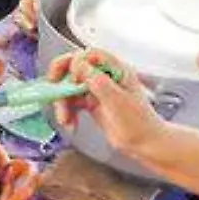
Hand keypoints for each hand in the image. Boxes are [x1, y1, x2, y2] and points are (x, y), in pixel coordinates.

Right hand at [46, 49, 165, 155]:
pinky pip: (73, 102)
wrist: (145, 144)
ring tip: (65, 119)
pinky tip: (71, 123)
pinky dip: (68, 112)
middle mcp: (105, 76)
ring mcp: (98, 90)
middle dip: (62, 83)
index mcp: (116, 69)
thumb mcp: (117, 100)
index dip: (73, 62)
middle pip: (75, 69)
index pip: (89, 55)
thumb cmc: (139, 123)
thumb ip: (97, 81)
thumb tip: (78, 64)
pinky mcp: (92, 103)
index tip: (63, 76)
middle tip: (53, 93)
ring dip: (63, 103)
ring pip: (70, 87)